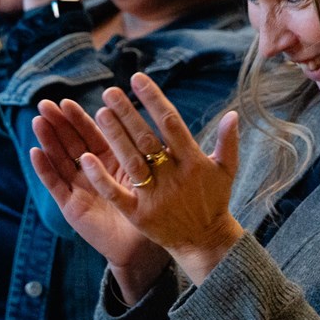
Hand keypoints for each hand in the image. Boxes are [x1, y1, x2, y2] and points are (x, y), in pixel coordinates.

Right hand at [30, 98, 169, 301]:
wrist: (141, 247)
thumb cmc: (150, 210)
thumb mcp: (147, 174)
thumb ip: (142, 149)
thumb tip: (149, 119)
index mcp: (110, 160)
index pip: (91, 134)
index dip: (78, 118)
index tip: (66, 102)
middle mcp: (91, 171)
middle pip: (71, 142)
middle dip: (58, 124)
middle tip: (45, 105)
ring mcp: (78, 188)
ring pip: (60, 159)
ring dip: (48, 140)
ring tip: (38, 121)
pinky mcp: (70, 206)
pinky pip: (56, 185)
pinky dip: (45, 169)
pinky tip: (35, 152)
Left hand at [79, 73, 244, 287]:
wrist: (205, 241)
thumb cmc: (214, 200)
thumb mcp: (226, 170)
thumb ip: (228, 141)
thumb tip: (233, 113)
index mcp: (193, 161)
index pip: (171, 123)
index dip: (153, 99)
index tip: (137, 78)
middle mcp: (174, 176)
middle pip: (147, 139)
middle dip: (128, 113)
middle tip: (110, 92)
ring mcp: (156, 196)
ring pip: (132, 161)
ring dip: (115, 136)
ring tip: (100, 112)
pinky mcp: (140, 215)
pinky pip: (117, 194)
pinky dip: (101, 178)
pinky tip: (86, 158)